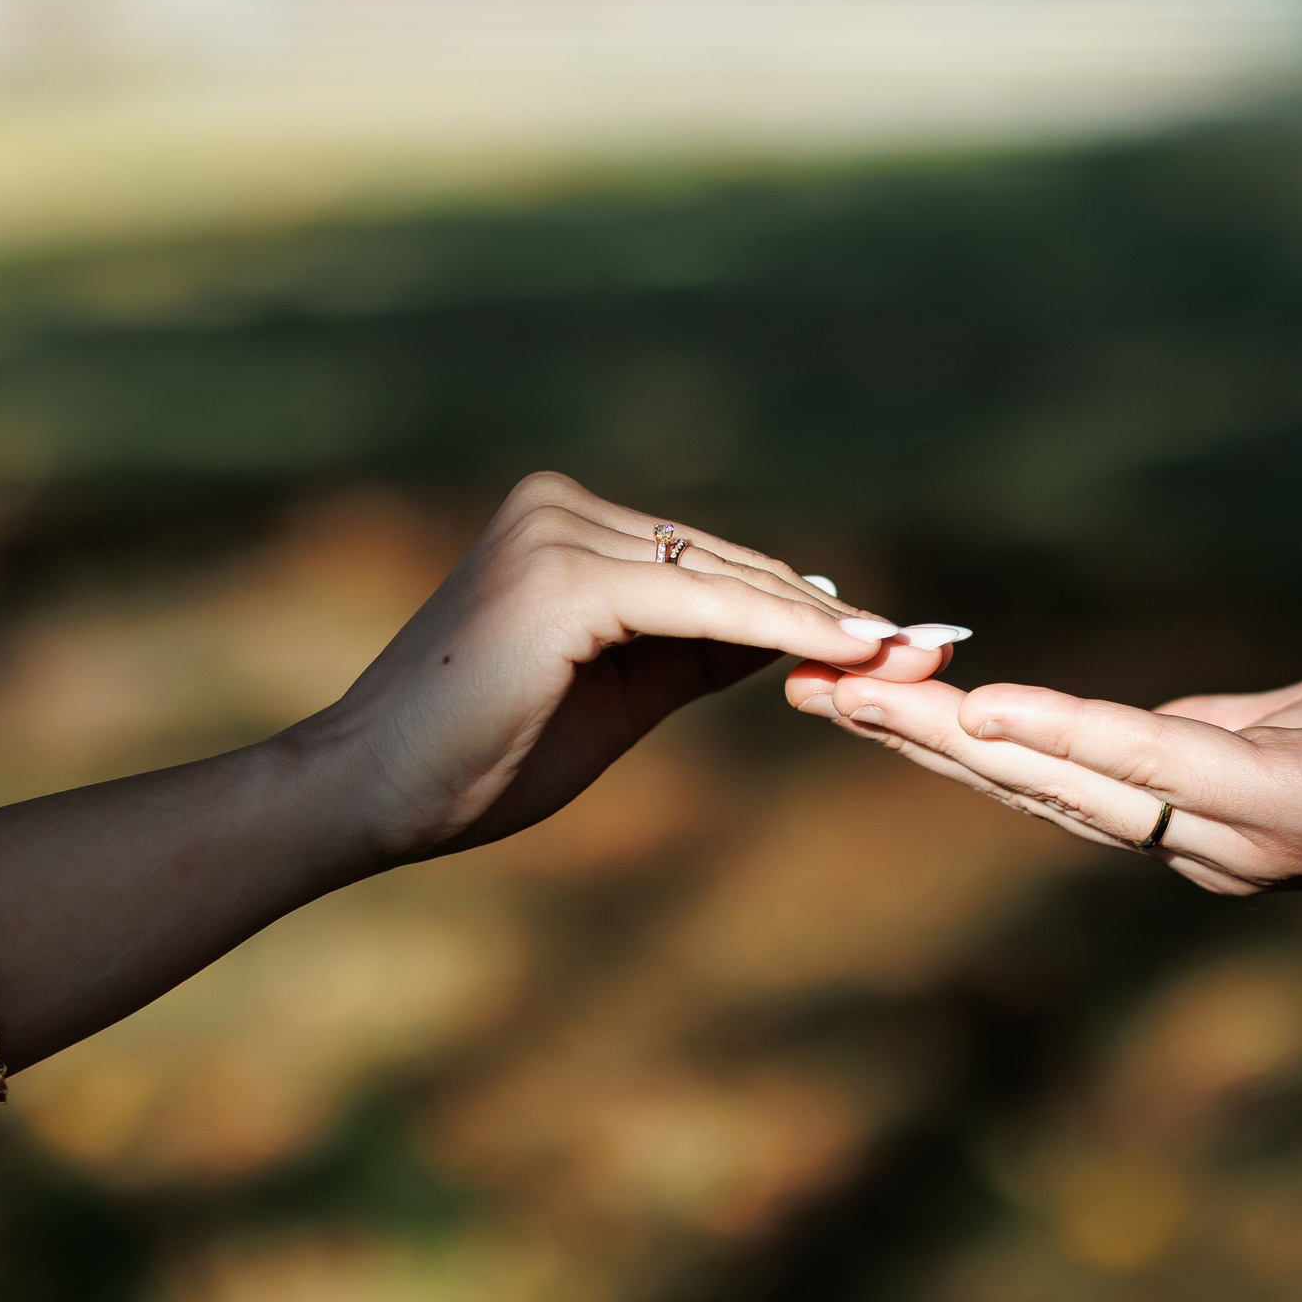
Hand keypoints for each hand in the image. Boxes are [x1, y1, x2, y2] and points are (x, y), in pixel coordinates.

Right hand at [296, 472, 961, 863]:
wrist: (370, 796)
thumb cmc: (479, 759)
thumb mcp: (617, 698)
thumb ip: (697, 656)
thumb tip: (794, 636)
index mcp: (561, 522)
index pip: (708, 560)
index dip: (803, 601)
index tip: (894, 630)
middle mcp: (557, 505)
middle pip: (727, 563)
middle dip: (831, 608)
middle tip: (931, 638)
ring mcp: (556, 532)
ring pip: (724, 582)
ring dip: (823, 620)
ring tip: (914, 647)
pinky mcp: (563, 579)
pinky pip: (701, 608)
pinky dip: (781, 631)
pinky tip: (851, 647)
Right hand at [785, 641, 1301, 928]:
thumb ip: (1215, 734)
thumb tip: (1131, 732)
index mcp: (1207, 818)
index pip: (1051, 777)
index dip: (948, 741)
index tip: (857, 694)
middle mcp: (1207, 844)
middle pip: (1033, 788)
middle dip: (914, 741)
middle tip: (806, 691)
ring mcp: (1244, 832)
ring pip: (1072, 782)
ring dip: (957, 739)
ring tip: (860, 695)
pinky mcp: (1291, 803)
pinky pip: (1158, 765)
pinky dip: (1069, 736)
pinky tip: (993, 704)